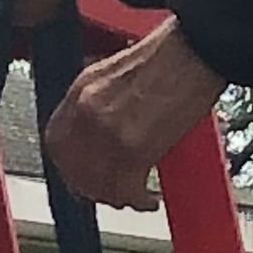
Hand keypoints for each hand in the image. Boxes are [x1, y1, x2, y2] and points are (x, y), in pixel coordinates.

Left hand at [44, 18, 225, 210]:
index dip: (67, 163)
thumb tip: (96, 131)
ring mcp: (108, 132)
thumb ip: (98, 102)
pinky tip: (149, 199)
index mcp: (82, 90)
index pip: (56, 141)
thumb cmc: (169, 55)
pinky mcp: (135, 149)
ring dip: (114, 197)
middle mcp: (88, 112)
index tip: (80, 172)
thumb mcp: (115, 71)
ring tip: (131, 197)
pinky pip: (126, 190)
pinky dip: (138, 200)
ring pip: (97, 184)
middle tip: (106, 192)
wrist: (196, 51)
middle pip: (73, 168)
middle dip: (89, 187)